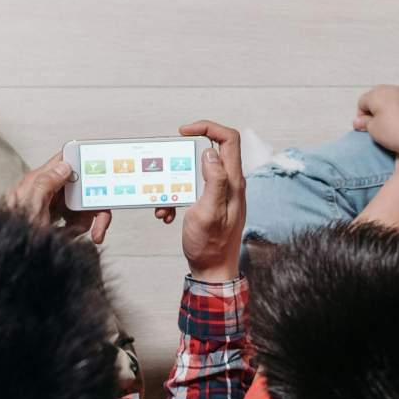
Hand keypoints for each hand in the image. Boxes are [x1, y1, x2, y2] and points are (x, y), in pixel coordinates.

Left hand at [5, 152, 110, 245]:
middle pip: (79, 187)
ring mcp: (51, 206)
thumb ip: (45, 182)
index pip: (64, 161)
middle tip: (96, 222)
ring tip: (73, 233)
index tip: (98, 174)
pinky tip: (67, 236)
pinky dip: (76, 229)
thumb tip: (64, 165)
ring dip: (83, 222)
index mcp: (39, 181)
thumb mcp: (30, 206)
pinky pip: (75, 221)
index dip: (83, 162)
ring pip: (80, 206)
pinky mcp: (54, 221)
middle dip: (90, 204)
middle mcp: (47, 192)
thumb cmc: (14, 233)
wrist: (10, 259)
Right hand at [157, 121, 245, 281]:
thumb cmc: (210, 245)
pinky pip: (191, 190)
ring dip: (175, 184)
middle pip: (210, 153)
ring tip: (165, 204)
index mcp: (233, 182)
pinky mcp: (211, 203)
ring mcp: (221, 193)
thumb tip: (210, 152)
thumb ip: (214, 181)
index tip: (184, 131)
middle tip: (167, 172)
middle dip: (183, 161)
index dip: (208, 127)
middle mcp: (230, 184)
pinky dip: (176, 198)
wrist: (212, 272)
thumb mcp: (209, 212)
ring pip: (196, 173)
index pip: (228, 139)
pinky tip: (168, 214)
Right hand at [352, 85, 398, 156]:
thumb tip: (358, 121)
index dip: (361, 115)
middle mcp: (392, 89)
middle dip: (374, 109)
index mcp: (377, 94)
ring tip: (391, 124)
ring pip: (392, 98)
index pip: (362, 102)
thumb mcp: (374, 130)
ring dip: (388, 108)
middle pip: (377, 97)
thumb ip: (364, 123)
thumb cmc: (395, 133)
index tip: (366, 127)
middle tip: (377, 125)